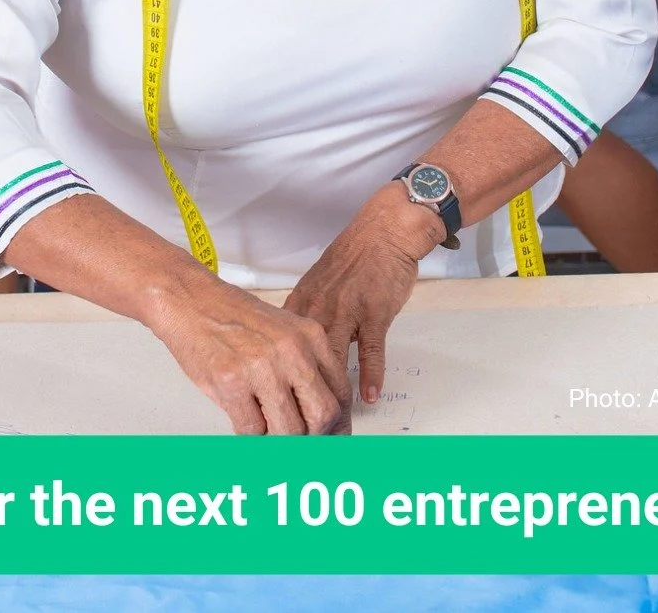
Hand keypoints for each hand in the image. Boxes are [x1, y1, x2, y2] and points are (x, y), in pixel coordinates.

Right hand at [151, 278, 350, 434]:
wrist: (191, 300)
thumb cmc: (232, 315)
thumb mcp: (283, 329)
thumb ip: (305, 365)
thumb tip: (317, 410)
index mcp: (309, 336)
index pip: (340, 393)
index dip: (338, 424)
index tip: (333, 437)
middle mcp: (291, 351)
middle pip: (322, 416)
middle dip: (313, 438)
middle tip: (301, 441)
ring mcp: (262, 368)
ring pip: (288, 431)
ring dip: (277, 438)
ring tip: (266, 425)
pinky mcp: (232, 383)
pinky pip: (252, 431)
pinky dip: (249, 433)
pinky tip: (244, 415)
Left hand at [284, 183, 443, 419]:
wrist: (384, 230)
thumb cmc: (354, 258)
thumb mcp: (319, 284)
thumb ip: (304, 316)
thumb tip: (289, 348)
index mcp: (302, 302)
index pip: (280, 348)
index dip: (276, 379)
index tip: (273, 406)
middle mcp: (319, 307)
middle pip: (303, 360)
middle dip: (301, 395)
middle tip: (301, 426)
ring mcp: (346, 309)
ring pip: (334, 358)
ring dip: (333, 393)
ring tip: (332, 424)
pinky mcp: (374, 310)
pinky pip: (370, 348)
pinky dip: (370, 374)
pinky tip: (368, 396)